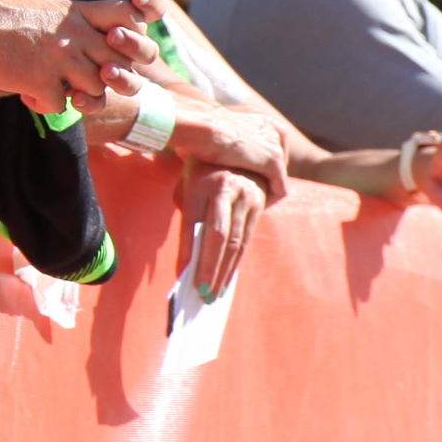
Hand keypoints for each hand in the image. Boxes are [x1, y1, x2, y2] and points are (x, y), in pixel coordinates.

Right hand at [0, 0, 153, 108]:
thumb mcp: (45, 9)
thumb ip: (76, 24)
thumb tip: (102, 46)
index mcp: (79, 13)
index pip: (130, 19)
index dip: (130, 37)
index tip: (111, 47)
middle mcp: (78, 35)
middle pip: (120, 64)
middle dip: (104, 77)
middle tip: (78, 79)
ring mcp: (63, 58)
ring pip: (97, 90)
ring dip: (76, 95)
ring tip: (50, 87)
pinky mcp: (43, 80)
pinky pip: (61, 106)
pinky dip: (44, 105)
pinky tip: (27, 95)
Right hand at [171, 99, 291, 208]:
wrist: (201, 125)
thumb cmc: (195, 126)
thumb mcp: (212, 128)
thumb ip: (219, 135)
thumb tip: (206, 145)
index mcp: (259, 117)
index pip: (268, 141)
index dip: (257, 158)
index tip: (246, 171)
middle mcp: (272, 128)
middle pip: (276, 155)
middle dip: (266, 172)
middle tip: (252, 188)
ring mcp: (275, 146)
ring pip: (280, 173)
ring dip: (269, 187)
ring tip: (256, 201)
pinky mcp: (274, 162)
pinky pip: (280, 186)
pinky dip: (272, 198)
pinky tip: (260, 208)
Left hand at [183, 162, 266, 300]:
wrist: (237, 147)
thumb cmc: (202, 172)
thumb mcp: (189, 185)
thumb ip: (190, 215)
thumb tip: (191, 255)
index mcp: (203, 184)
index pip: (193, 225)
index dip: (188, 252)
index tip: (182, 277)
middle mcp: (228, 190)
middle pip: (220, 237)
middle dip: (211, 268)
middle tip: (202, 294)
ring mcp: (247, 198)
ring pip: (237, 242)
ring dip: (224, 271)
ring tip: (214, 293)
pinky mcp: (259, 206)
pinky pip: (247, 239)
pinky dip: (236, 261)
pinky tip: (227, 277)